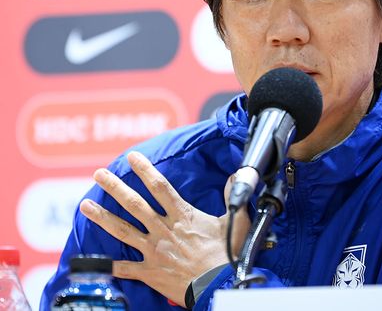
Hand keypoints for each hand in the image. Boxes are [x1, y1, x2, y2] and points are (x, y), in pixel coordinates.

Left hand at [79, 151, 249, 306]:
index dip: (145, 170)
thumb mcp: (235, 221)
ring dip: (103, 217)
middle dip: (115, 187)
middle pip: (135, 205)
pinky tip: (94, 260)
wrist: (218, 285)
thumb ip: (231, 197)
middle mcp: (163, 230)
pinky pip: (126, 267)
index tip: (132, 157)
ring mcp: (154, 250)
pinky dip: (110, 265)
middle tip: (98, 174)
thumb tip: (234, 176)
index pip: (160, 187)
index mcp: (182, 216)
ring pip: (123, 230)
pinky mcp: (149, 271)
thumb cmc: (227, 254)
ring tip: (85, 205)